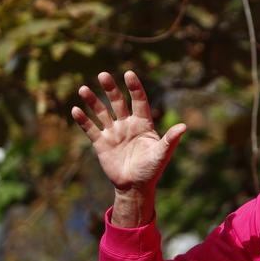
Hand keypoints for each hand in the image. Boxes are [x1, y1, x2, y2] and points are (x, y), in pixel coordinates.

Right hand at [71, 71, 185, 225]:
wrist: (135, 186)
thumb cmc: (152, 169)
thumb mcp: (162, 154)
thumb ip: (170, 139)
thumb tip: (184, 126)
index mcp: (143, 123)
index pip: (139, 100)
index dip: (134, 87)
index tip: (128, 74)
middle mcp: (127, 124)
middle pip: (118, 102)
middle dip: (110, 89)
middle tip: (103, 75)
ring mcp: (113, 132)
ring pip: (101, 112)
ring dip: (92, 101)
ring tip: (83, 89)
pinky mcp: (101, 143)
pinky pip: (90, 129)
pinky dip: (83, 120)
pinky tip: (75, 109)